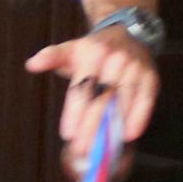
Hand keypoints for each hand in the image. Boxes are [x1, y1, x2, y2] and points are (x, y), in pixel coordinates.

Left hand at [27, 22, 159, 172]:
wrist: (128, 32)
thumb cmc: (95, 49)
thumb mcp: (72, 49)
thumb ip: (52, 57)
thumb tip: (31, 64)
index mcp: (93, 52)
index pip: (82, 86)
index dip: (74, 112)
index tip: (68, 134)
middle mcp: (115, 59)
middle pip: (102, 98)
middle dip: (91, 126)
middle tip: (82, 149)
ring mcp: (135, 69)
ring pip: (123, 103)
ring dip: (112, 128)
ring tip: (101, 148)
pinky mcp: (151, 78)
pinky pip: (145, 101)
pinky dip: (138, 118)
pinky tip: (128, 135)